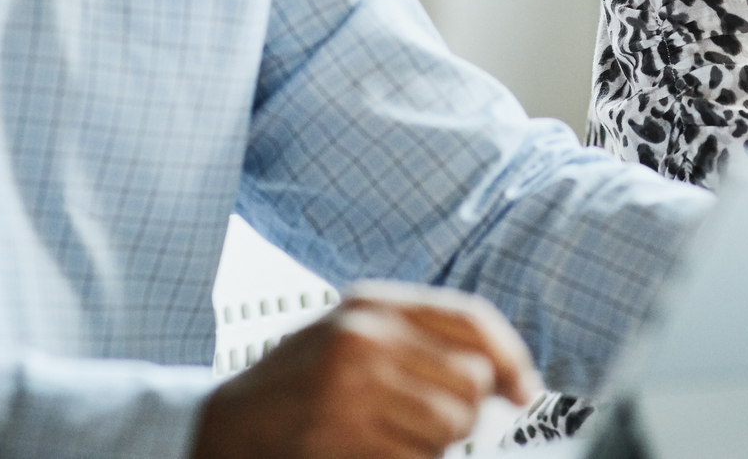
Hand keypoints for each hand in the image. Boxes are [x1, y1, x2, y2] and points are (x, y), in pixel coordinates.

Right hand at [191, 280, 539, 458]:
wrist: (223, 428)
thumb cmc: (300, 386)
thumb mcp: (352, 338)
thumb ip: (419, 344)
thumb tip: (506, 381)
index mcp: (371, 304)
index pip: (470, 320)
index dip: (510, 357)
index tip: (524, 391)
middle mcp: (364, 336)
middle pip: (471, 381)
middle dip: (463, 414)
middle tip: (423, 425)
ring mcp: (351, 386)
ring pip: (451, 425)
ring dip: (433, 445)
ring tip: (388, 439)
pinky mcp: (340, 435)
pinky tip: (369, 453)